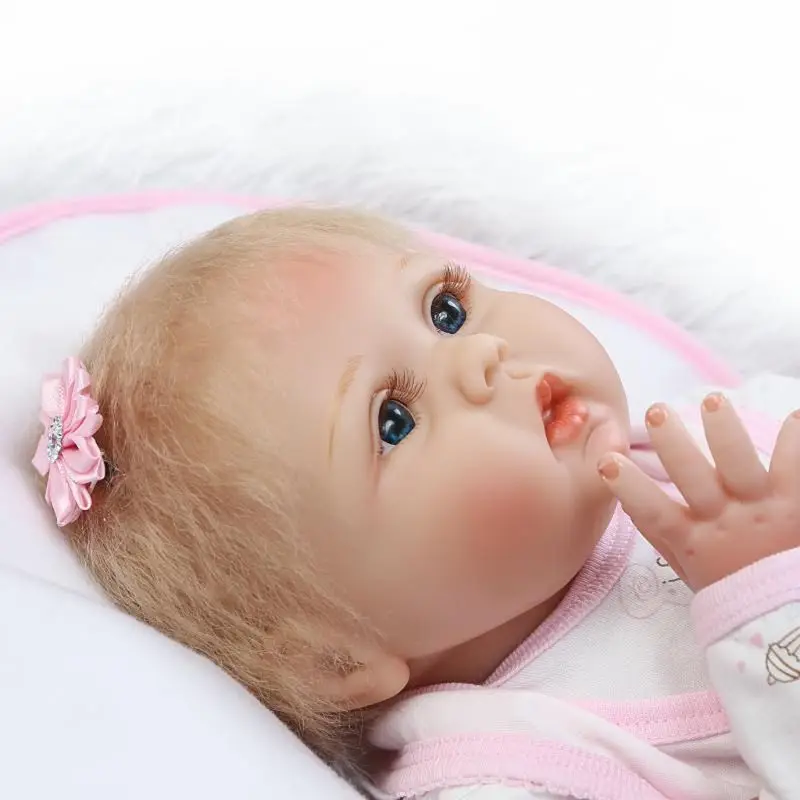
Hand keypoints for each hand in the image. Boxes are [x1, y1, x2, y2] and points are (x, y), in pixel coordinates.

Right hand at [598, 393, 799, 591]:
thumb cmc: (735, 591)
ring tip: (713, 400)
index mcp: (693, 541)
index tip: (607, 460)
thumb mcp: (689, 570)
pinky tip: (794, 417)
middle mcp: (723, 524)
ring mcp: (761, 514)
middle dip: (673, 443)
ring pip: (740, 467)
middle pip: (693, 479)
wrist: (784, 622)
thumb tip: (626, 498)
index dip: (628, 486)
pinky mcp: (796, 508)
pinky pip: (796, 470)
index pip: (652, 512)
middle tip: (656, 411)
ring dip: (725, 431)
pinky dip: (795, 441)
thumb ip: (660, 534)